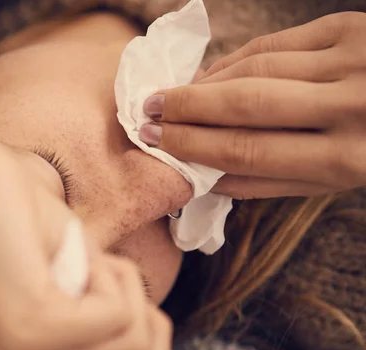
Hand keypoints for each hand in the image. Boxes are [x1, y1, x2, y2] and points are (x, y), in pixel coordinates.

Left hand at [0, 144, 179, 349]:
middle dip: (151, 329)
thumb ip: (120, 348)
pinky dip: (112, 273)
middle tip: (119, 283)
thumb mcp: (87, 303)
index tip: (157, 329)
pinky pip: (117, 313)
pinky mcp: (31, 330)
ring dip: (124, 288)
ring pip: (134, 341)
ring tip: (82, 262)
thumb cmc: (36, 237)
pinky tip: (71, 255)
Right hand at [141, 12, 365, 198]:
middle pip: (243, 104)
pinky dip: (236, 59)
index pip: (246, 151)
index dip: (191, 145)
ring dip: (205, 82)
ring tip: (172, 94)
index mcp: (351, 160)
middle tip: (146, 112)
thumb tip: (208, 178)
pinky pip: (276, 44)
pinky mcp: (352, 26)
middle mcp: (352, 106)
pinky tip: (211, 73)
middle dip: (185, 108)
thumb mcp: (342, 182)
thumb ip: (275, 181)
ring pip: (255, 68)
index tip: (156, 141)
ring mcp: (354, 59)